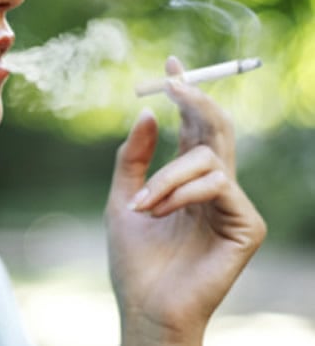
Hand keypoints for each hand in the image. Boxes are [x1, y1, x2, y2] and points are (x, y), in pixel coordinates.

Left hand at [105, 56, 266, 345]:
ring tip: (141, 207)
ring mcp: (233, 204)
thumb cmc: (134, 259)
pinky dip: (181, 193)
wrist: (145, 306)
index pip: (194, 127)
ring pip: (208, 157)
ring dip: (166, 177)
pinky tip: (158, 213)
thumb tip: (147, 111)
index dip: (186, 93)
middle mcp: (213, 186)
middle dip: (194, 99)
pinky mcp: (248, 225)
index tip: (171, 64)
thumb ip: (134, 157)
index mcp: (186, 179)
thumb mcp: (122, 198)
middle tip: (172, 80)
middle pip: (215, 128)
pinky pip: (217, 185)